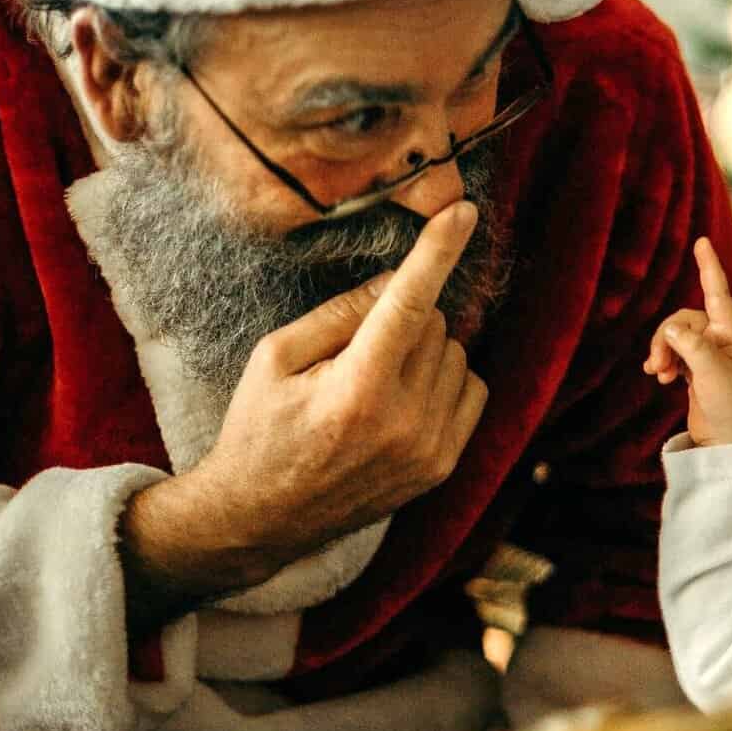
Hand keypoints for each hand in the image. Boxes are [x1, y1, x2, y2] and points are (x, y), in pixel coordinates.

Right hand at [123, 201, 488, 620]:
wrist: (261, 519)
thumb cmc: (259, 429)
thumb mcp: (276, 357)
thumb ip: (340, 313)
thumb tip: (398, 279)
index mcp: (356, 391)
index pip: (409, 303)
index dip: (437, 251)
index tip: (462, 211)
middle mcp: (403, 423)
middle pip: (435, 324)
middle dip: (401, 318)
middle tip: (353, 351)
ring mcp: (429, 450)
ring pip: (456, 353)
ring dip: (425, 349)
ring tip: (373, 381)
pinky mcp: (442, 467)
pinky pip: (472, 389)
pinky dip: (446, 378)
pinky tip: (403, 397)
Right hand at [643, 238, 731, 444]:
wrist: (731, 445)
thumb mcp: (713, 374)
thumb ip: (692, 346)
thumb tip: (670, 329)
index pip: (717, 293)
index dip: (709, 266)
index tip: (702, 241)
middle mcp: (722, 340)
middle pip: (684, 319)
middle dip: (666, 337)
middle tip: (658, 366)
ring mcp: (708, 356)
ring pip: (675, 336)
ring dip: (663, 351)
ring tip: (659, 374)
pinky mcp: (697, 372)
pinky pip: (674, 353)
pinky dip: (664, 361)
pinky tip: (659, 377)